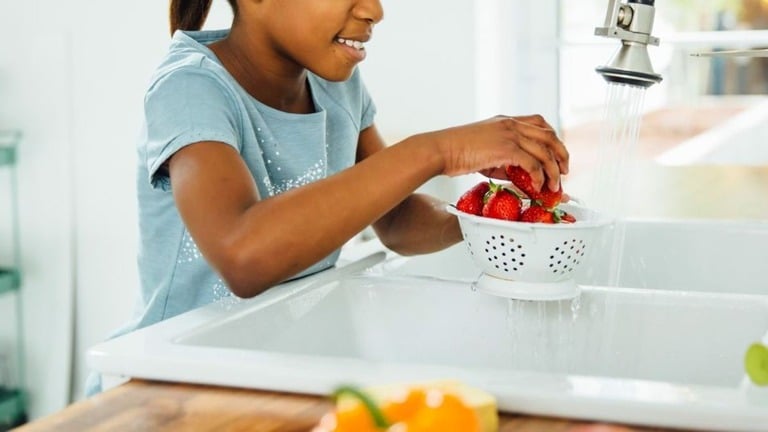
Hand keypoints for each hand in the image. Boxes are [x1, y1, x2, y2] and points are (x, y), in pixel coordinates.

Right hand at [427, 114, 568, 190]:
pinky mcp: (505, 149)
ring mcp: (509, 135)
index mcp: (506, 121)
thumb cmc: (456, 152)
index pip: (540, 122)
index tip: (557, 154)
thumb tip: (517, 175)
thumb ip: (504, 159)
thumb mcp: (484, 151)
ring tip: (554, 185)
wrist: (441, 150)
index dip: (553, 138)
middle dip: (561, 155)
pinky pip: (532, 164)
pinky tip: (537, 187)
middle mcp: (511, 124)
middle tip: (564, 172)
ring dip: (553, 170)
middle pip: (549, 135)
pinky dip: (539, 177)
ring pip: (545, 151)